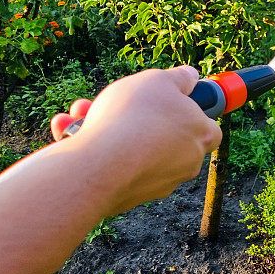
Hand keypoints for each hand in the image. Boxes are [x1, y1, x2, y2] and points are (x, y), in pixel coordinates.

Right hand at [51, 66, 221, 214]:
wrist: (100, 165)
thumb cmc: (135, 116)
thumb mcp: (159, 80)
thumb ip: (179, 77)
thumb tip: (190, 76)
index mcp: (201, 137)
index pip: (208, 128)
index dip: (192, 113)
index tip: (173, 103)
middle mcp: (185, 164)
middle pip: (166, 136)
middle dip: (137, 116)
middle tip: (115, 101)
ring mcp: (157, 183)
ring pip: (132, 149)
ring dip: (107, 128)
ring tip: (81, 112)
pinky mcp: (126, 197)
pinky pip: (111, 166)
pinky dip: (91, 147)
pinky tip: (66, 129)